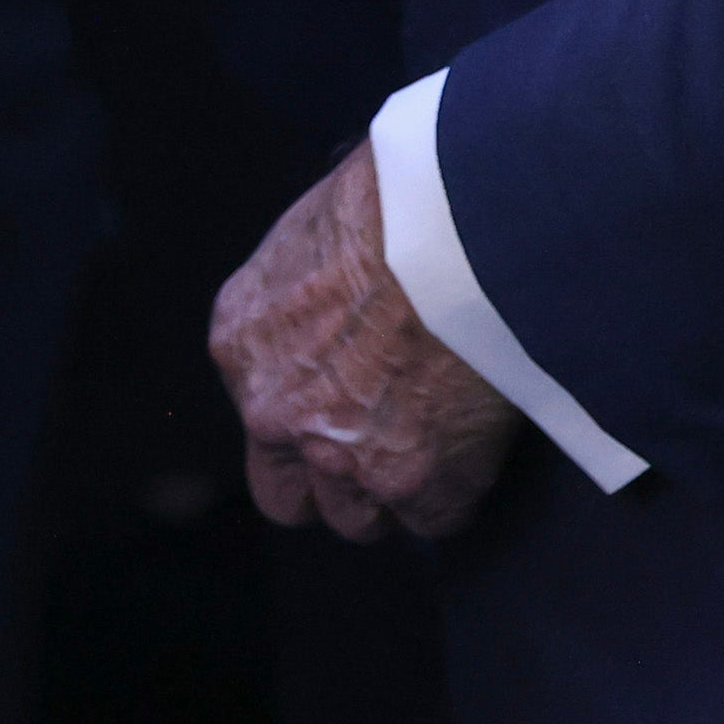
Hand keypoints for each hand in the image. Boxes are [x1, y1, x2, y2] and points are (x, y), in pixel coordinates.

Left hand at [210, 138, 518, 547]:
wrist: (450, 228)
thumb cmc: (392, 204)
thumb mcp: (310, 238)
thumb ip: (307, 298)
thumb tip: (343, 302)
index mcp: (242, 345)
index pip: (257, 415)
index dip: (305, 417)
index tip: (346, 402)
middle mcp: (275, 413)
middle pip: (286, 496)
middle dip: (328, 484)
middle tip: (381, 451)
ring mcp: (342, 458)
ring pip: (358, 519)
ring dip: (393, 496)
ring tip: (440, 448)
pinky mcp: (415, 485)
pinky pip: (436, 518)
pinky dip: (458, 490)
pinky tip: (480, 445)